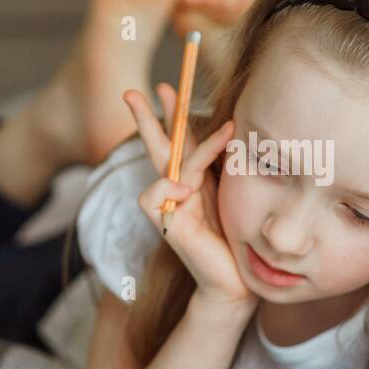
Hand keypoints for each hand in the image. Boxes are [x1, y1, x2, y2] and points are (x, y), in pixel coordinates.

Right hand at [123, 84, 256, 308]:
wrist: (237, 280)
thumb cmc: (237, 237)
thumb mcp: (234, 192)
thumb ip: (224, 167)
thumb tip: (227, 128)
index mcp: (195, 180)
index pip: (180, 141)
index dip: (173, 114)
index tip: (167, 88)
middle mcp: (179, 189)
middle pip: (159, 146)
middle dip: (146, 117)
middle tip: (131, 91)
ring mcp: (171, 206)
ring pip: (169, 162)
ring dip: (189, 139)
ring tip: (228, 129)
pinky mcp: (167, 224)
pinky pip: (157, 194)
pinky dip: (169, 186)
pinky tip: (185, 190)